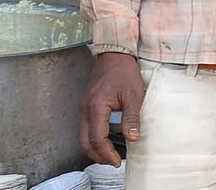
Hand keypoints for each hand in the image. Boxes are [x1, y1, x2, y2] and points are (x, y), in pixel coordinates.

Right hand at [79, 51, 144, 165]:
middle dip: (98, 156)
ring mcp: (84, 107)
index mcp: (96, 106)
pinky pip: (85, 128)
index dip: (106, 154)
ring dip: (95, 148)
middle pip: (84, 142)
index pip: (96, 139)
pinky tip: (107, 140)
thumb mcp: (133, 94)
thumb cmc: (123, 71)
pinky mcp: (86, 106)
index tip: (117, 161)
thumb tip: (132, 139)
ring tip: (111, 154)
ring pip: (82, 137)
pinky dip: (93, 139)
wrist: (114, 53)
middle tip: (113, 161)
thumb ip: (131, 118)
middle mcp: (86, 108)